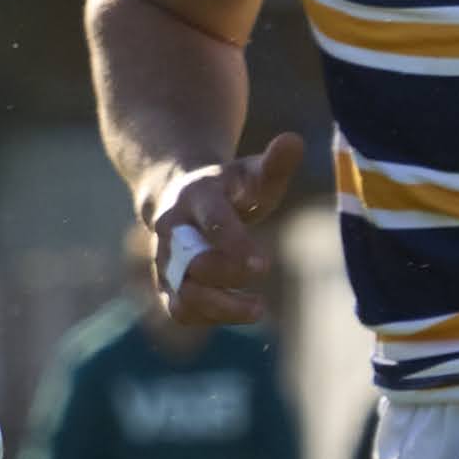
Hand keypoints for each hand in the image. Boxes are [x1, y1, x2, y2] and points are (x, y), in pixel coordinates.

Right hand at [146, 135, 299, 325]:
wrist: (177, 195)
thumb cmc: (227, 187)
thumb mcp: (250, 172)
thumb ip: (273, 164)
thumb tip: (294, 140)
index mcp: (194, 197)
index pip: (211, 219)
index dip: (234, 242)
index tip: (263, 264)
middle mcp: (171, 231)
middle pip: (192, 262)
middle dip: (227, 272)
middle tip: (262, 270)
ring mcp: (164, 261)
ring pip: (181, 293)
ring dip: (219, 307)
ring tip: (258, 308)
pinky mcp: (167, 285)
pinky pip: (180, 309)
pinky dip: (210, 318)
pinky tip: (243, 311)